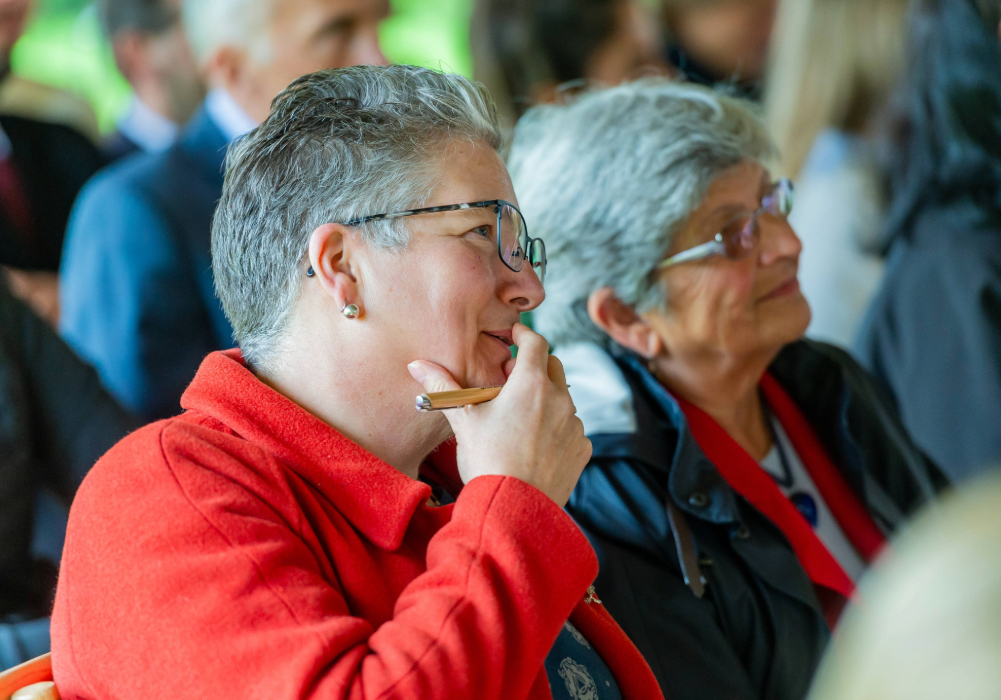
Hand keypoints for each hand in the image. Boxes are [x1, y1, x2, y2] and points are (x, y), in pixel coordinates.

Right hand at [408, 323, 590, 506]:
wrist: (514, 509)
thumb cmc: (487, 460)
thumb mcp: (463, 419)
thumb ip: (443, 387)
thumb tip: (417, 364)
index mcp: (532, 384)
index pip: (536, 342)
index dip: (524, 334)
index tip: (515, 333)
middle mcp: (560, 399)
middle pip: (553, 366)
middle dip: (534, 365)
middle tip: (510, 378)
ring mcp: (574, 425)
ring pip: (563, 400)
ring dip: (546, 399)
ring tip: (520, 416)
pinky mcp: (581, 450)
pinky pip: (571, 429)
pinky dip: (557, 428)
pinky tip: (536, 444)